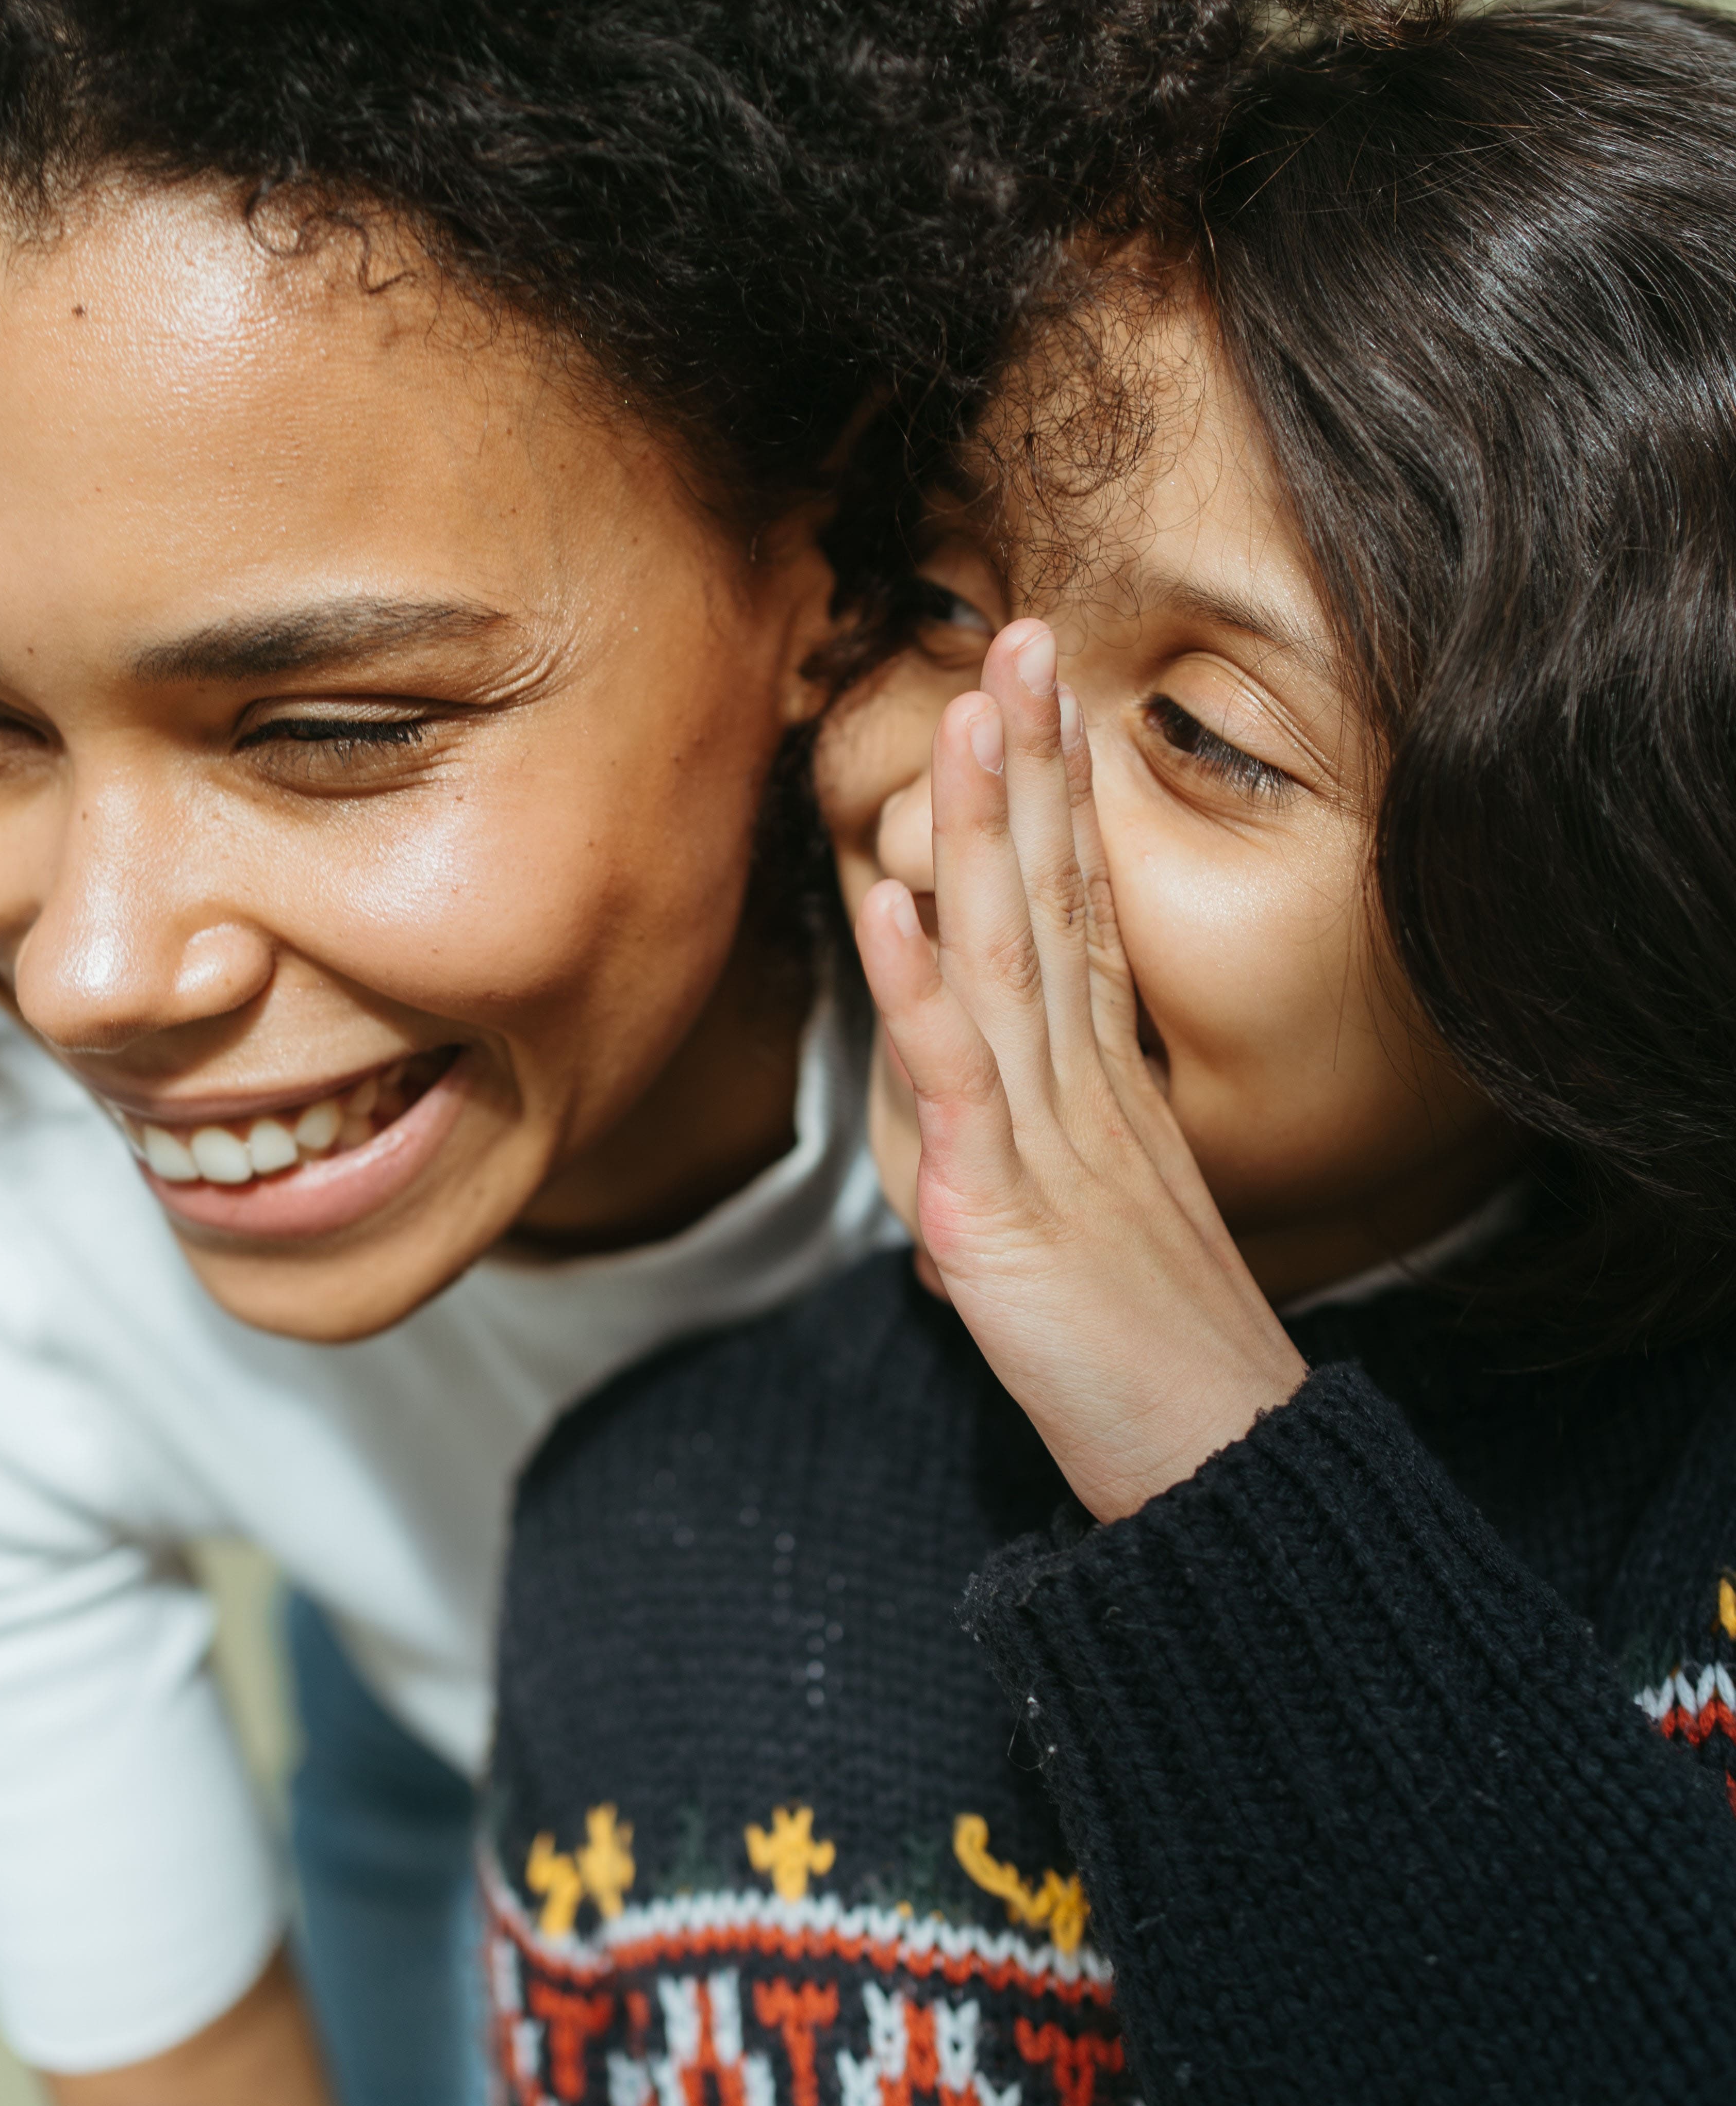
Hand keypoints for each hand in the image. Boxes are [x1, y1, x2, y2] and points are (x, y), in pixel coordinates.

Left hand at [854, 619, 1306, 1522]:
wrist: (1211, 1470)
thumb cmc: (1156, 1366)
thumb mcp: (1103, 1236)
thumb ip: (1051, 1165)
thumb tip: (987, 1152)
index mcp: (1108, 1090)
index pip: (1080, 911)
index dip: (1061, 797)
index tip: (1046, 695)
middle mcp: (1085, 1090)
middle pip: (1055, 896)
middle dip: (1033, 763)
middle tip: (1020, 635)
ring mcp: (1048, 1139)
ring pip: (1010, 953)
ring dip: (981, 826)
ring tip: (961, 709)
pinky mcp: (1003, 1208)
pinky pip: (955, 1077)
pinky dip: (920, 984)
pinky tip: (893, 896)